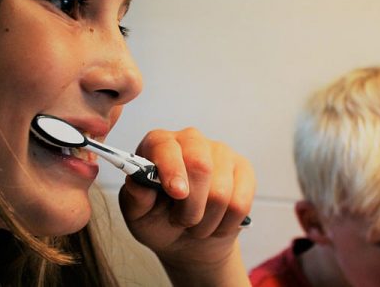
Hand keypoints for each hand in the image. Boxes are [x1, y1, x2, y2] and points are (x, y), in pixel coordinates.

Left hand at [118, 127, 254, 285]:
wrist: (186, 239)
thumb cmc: (157, 220)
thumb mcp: (137, 214)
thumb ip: (136, 197)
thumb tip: (138, 181)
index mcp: (158, 143)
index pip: (166, 147)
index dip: (172, 170)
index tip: (176, 193)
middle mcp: (190, 139)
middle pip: (200, 166)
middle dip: (190, 206)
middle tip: (181, 222)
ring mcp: (220, 152)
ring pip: (221, 192)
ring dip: (206, 221)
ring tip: (195, 225)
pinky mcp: (243, 169)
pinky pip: (240, 203)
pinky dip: (225, 224)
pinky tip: (216, 224)